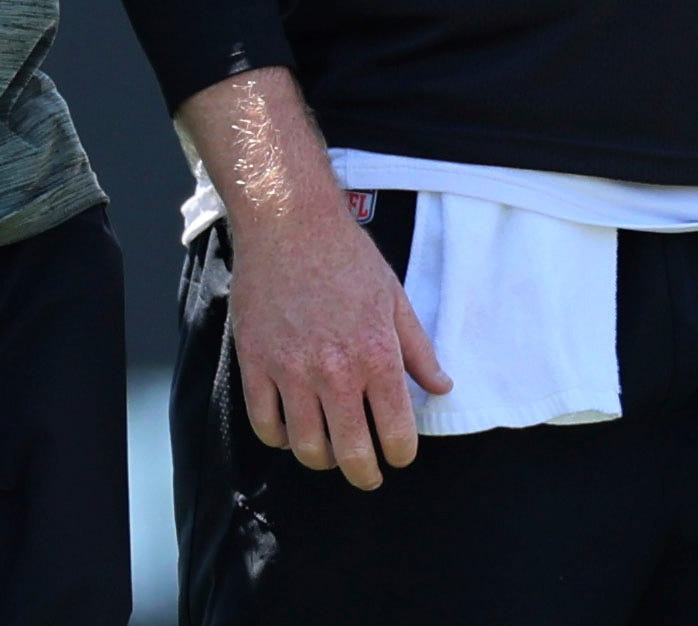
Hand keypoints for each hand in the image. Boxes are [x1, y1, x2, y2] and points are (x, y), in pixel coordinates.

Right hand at [175, 69, 448, 489]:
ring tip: (329, 452)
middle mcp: (335, 372)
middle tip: (367, 474)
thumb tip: (442, 387)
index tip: (398, 454)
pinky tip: (291, 429)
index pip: (396, 434)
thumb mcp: (395, 298)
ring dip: (323, 460)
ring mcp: (291, 371)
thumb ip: (419, 350)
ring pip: (307, 448)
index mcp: (377, 357)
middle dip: (365, 474)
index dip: (401, 454)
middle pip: (352, 454)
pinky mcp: (256, 363)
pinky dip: (280, 438)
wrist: (289, 223)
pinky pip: (265, 424)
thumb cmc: (346, 256)